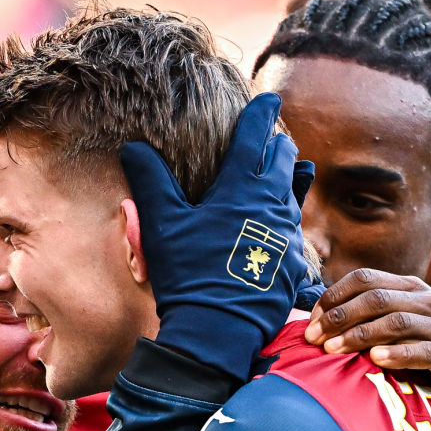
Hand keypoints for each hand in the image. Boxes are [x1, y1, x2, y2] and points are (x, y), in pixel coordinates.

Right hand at [119, 90, 319, 380]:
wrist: (217, 330)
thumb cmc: (187, 274)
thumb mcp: (161, 224)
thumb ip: (150, 181)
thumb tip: (133, 146)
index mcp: (242, 187)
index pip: (257, 135)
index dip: (262, 113)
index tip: (267, 100)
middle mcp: (273, 205)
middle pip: (286, 161)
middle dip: (279, 146)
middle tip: (275, 140)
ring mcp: (287, 236)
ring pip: (294, 197)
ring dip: (289, 183)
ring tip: (289, 175)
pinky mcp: (293, 266)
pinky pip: (297, 239)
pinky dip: (290, 228)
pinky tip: (285, 233)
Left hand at [303, 272, 430, 419]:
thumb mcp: (407, 324)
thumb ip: (374, 316)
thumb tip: (322, 320)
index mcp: (412, 288)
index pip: (366, 278)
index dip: (334, 296)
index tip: (311, 320)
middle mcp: (429, 301)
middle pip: (377, 298)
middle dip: (339, 316)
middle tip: (313, 338)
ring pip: (397, 321)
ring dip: (360, 335)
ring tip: (333, 350)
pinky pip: (424, 351)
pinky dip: (397, 353)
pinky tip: (375, 359)